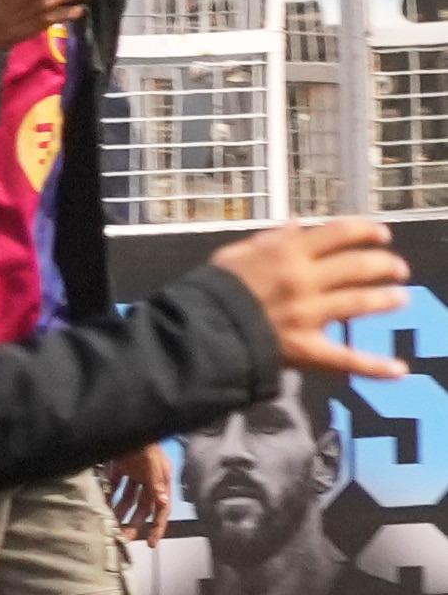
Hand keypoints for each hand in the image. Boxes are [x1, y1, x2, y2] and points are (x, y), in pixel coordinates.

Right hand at [219, 218, 411, 379]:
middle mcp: (304, 281)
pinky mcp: (305, 348)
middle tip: (398, 268)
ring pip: (359, 303)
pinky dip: (373, 366)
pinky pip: (343, 358)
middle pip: (358, 266)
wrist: (193, 334)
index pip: (339, 233)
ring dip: (386, 299)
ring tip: (400, 298)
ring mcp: (308, 316)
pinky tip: (398, 369)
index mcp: (287, 254)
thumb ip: (269, 240)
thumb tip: (297, 225)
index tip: (382, 234)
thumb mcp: (233, 256)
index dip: (366, 230)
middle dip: (385, 265)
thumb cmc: (208, 293)